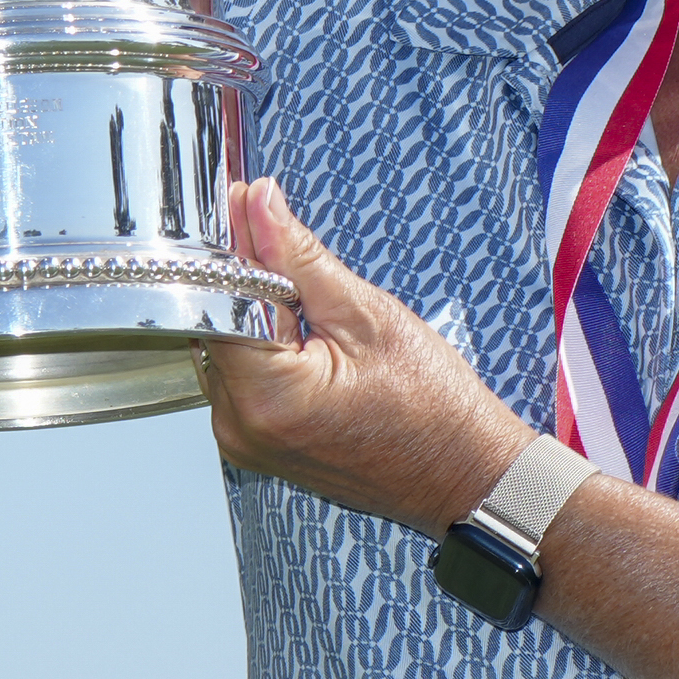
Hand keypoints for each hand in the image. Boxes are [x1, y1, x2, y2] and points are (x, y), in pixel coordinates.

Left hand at [204, 180, 536, 532]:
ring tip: (313, 310)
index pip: (217, 297)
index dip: (232, 246)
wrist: (466, 475)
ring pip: (223, 348)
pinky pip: (239, 379)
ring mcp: (244, 443)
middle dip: (245, 279)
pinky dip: (263, 349)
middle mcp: (240, 428)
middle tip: (292, 255)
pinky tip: (307, 340)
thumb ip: (299, 256)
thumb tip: (259, 203)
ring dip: (255, 314)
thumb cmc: (436, 410)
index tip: (247, 206)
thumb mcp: (367, 314)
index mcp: (266, 397)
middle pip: (212, 323)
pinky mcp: (255, 446)